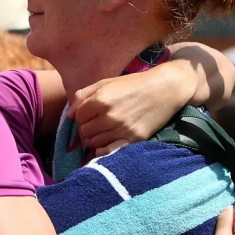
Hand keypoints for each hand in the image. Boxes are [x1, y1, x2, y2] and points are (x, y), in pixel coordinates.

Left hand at [69, 69, 194, 156]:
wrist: (165, 89)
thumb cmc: (134, 84)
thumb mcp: (107, 82)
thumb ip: (84, 95)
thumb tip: (69, 114)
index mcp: (101, 100)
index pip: (78, 117)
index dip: (81, 117)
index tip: (89, 116)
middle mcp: (110, 116)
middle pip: (84, 132)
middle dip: (86, 129)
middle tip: (96, 125)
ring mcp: (122, 129)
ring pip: (94, 143)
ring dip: (95, 139)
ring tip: (103, 132)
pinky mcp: (134, 139)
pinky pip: (109, 151)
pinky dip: (104, 150)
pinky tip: (106, 144)